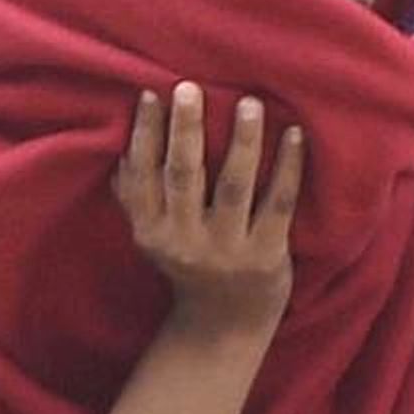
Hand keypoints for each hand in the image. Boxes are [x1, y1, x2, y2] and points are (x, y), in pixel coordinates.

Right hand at [115, 83, 303, 341]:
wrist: (224, 325)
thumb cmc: (189, 267)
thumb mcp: (153, 237)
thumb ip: (135, 198)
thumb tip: (118, 147)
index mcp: (152, 232)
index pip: (144, 175)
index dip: (146, 134)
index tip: (152, 94)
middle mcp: (186, 241)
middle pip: (184, 175)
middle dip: (186, 130)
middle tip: (189, 87)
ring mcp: (228, 249)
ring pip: (235, 186)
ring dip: (243, 142)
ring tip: (249, 103)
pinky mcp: (267, 255)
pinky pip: (278, 203)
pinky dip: (288, 167)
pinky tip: (295, 134)